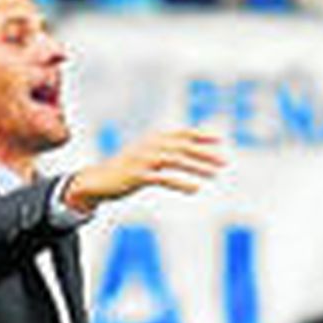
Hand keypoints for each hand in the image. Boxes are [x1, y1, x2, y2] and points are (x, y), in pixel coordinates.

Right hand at [63, 129, 225, 214]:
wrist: (98, 181)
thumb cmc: (126, 169)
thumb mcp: (146, 156)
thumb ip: (165, 152)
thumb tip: (186, 152)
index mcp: (154, 139)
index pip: (182, 134)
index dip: (201, 135)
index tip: (220, 140)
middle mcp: (150, 145)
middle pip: (183, 146)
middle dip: (206, 153)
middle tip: (224, 161)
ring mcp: (143, 159)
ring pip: (176, 160)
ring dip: (198, 167)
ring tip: (215, 174)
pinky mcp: (138, 176)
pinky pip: (164, 178)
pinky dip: (182, 183)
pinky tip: (196, 189)